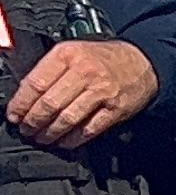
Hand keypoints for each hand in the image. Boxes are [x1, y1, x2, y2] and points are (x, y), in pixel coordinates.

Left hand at [8, 39, 157, 152]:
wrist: (141, 63)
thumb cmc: (103, 59)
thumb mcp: (72, 52)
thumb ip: (49, 70)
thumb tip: (25, 95)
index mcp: (67, 55)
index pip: (36, 83)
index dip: (21, 104)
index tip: (14, 115)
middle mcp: (84, 72)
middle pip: (50, 104)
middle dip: (33, 121)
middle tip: (26, 130)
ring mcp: (102, 92)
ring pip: (68, 119)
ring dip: (51, 133)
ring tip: (42, 138)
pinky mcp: (116, 110)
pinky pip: (89, 128)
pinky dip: (74, 139)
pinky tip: (64, 142)